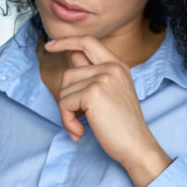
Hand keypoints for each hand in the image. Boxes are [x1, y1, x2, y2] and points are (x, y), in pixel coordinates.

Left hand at [44, 35, 171, 186]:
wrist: (136, 145)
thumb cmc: (122, 126)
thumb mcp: (111, 92)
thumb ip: (93, 76)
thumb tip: (72, 60)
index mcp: (117, 65)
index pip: (87, 42)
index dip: (66, 41)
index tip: (50, 45)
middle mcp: (111, 67)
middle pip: (69, 73)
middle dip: (65, 98)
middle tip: (74, 118)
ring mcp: (103, 78)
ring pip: (64, 90)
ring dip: (66, 113)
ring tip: (79, 127)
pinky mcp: (93, 93)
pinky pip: (65, 103)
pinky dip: (67, 121)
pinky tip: (80, 132)